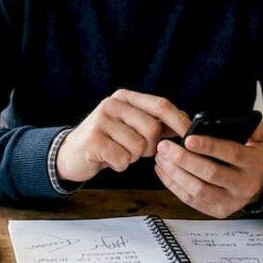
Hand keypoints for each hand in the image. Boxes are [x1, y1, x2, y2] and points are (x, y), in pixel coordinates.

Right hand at [56, 89, 188, 182]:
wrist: (71, 153)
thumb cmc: (108, 140)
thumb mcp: (130, 124)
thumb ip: (155, 120)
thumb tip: (186, 121)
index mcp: (125, 97)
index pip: (160, 105)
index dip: (179, 121)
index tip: (191, 137)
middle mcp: (112, 104)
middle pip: (152, 128)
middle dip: (150, 146)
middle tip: (138, 150)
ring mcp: (100, 121)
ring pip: (138, 146)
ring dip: (133, 157)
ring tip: (119, 152)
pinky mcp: (92, 140)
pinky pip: (123, 159)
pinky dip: (120, 165)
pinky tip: (109, 160)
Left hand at [153, 121, 262, 218]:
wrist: (257, 184)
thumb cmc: (249, 156)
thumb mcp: (257, 139)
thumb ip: (248, 126)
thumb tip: (230, 119)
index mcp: (254, 163)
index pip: (231, 153)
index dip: (209, 146)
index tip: (187, 139)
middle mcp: (244, 185)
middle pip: (211, 174)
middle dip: (184, 159)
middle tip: (165, 147)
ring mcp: (231, 201)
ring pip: (198, 190)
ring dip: (176, 173)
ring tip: (162, 157)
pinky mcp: (218, 211)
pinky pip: (191, 200)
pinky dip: (173, 185)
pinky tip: (163, 170)